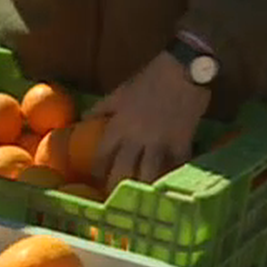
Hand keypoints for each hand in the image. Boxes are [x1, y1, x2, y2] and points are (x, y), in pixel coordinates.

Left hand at [88, 52, 209, 188]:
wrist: (183, 69)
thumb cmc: (150, 78)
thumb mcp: (120, 91)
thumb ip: (102, 107)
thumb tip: (83, 118)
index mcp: (119, 126)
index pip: (102, 155)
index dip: (97, 170)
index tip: (96, 178)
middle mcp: (136, 138)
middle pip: (122, 170)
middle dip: (116, 185)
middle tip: (115, 197)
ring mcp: (160, 142)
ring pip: (149, 173)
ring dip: (144, 186)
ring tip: (141, 197)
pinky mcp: (182, 142)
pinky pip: (177, 164)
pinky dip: (174, 173)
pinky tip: (171, 183)